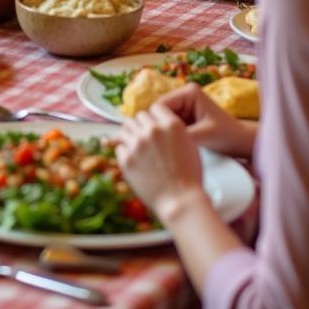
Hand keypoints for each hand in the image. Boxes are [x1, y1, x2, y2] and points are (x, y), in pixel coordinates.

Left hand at [116, 102, 203, 224]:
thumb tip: (159, 122)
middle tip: (146, 139)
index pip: (156, 107)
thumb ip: (173, 129)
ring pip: (126, 128)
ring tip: (138, 147)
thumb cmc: (189, 176)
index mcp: (171, 125)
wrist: (180, 201)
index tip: (155, 125)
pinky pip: (120, 146)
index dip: (155, 116)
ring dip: (131, 135)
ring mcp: (137, 144)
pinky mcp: (126, 158)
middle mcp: (153, 130)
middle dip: (143, 126)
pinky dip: (125, 151)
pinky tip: (134, 160)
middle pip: (140, 116)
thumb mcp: (189, 145)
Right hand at [154, 83, 255, 158]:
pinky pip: (169, 125)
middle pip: (160, 112)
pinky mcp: (184, 116)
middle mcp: (184, 95)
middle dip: (160, 127)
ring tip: (164, 148)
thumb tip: (159, 139)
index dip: (156, 122)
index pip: (160, 105)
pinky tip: (170, 147)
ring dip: (164, 132)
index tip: (154, 140)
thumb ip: (181, 135)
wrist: (241, 143)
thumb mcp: (203, 136)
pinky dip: (169, 135)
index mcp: (189, 92)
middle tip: (158, 146)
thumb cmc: (226, 137)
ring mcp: (184, 106)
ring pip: (163, 120)